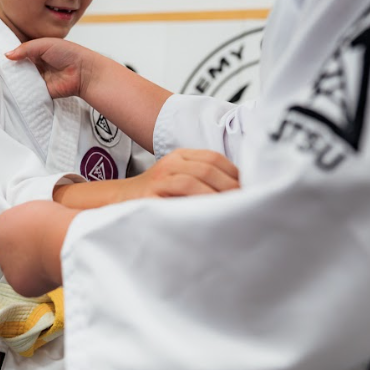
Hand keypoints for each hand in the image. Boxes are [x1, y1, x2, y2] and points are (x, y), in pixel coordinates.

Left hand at [0, 201, 77, 296]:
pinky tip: (50, 270)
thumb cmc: (54, 222)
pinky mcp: (18, 284)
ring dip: (30, 268)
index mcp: (1, 226)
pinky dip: (38, 280)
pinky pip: (28, 284)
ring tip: (49, 258)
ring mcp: (7, 268)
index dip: (7, 237)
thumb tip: (29, 230)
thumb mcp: (35, 211)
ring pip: (18, 270)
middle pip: (6, 254)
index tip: (21, 239)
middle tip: (40, 250)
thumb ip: (25, 222)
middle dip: (20, 254)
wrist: (60, 241)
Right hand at [5, 38, 101, 99]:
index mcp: (37, 52)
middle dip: (9, 69)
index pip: (19, 53)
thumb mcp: (45, 44)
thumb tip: (7, 55)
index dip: (10, 55)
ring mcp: (38, 78)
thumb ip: (25, 48)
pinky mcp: (41, 91)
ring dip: (14, 80)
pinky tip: (10, 90)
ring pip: (22, 80)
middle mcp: (36, 65)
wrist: (83, 71)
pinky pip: (29, 92)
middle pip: (18, 68)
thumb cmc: (68, 53)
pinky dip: (21, 92)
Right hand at [125, 148, 239, 198]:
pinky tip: (210, 212)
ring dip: (218, 193)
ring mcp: (161, 177)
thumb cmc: (155, 197)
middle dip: (231, 184)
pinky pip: (180, 192)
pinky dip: (199, 200)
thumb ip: (202, 182)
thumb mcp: (178, 180)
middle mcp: (171, 163)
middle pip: (208, 166)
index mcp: (180, 157)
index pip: (214, 158)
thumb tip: (238, 193)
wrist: (119, 202)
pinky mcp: (152, 193)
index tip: (250, 189)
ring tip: (233, 207)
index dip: (235, 173)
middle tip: (247, 201)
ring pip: (196, 177)